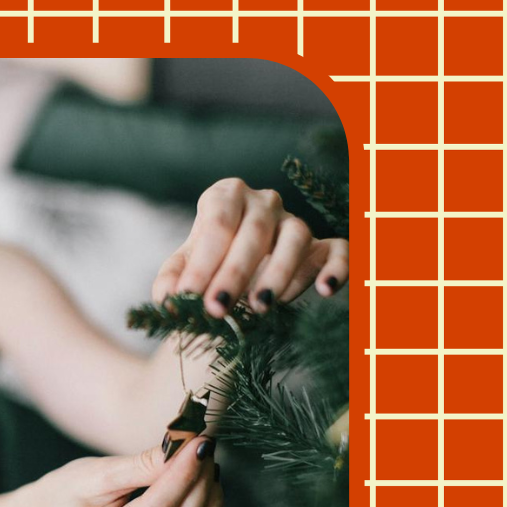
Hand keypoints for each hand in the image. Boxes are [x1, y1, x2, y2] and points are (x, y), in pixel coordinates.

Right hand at [14, 436, 222, 506]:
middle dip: (200, 485)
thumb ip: (141, 465)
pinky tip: (204, 489)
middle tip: (204, 448)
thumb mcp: (96, 472)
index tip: (198, 443)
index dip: (182, 476)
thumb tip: (184, 449)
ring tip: (206, 467)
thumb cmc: (69, 491)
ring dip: (211, 502)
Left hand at [152, 178, 349, 317]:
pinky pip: (339, 249)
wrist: (236, 271)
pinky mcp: (322, 244)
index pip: (217, 225)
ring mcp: (295, 222)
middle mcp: (264, 202)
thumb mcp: (183, 269)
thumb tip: (167, 300)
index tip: (188, 297)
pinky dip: (337, 267)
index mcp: (226, 196)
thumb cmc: (207, 264)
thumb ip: (172, 281)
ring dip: (279, 272)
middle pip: (254, 232)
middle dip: (234, 274)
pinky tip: (325, 290)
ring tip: (260, 306)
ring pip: (296, 237)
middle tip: (218, 309)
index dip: (202, 263)